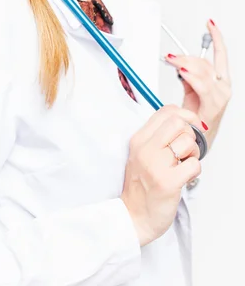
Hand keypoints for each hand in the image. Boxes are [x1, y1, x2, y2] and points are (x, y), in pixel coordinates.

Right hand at [120, 105, 204, 245]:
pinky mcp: (169, 182)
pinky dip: (195, 169)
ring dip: (193, 153)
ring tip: (184, 163)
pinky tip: (185, 176)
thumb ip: (156, 137)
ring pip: (188, 142)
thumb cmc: (141, 186)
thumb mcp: (140, 154)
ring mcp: (156, 166)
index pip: (165, 111)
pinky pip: (195, 164)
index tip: (191, 125)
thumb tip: (183, 120)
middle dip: (190, 134)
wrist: (133, 216)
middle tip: (186, 149)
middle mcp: (145, 149)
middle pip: (178, 123)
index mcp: (138, 140)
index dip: (185, 115)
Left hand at [164, 19, 231, 149]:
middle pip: (205, 63)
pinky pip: (203, 87)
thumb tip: (179, 63)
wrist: (197, 139)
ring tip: (172, 60)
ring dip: (185, 64)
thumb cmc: (195, 116)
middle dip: (185, 57)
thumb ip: (189, 75)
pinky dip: (192, 77)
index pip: (221, 54)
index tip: (209, 23)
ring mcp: (221, 96)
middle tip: (169, 57)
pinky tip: (182, 72)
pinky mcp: (214, 106)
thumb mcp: (191, 90)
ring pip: (203, 72)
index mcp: (220, 79)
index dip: (216, 37)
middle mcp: (224, 86)